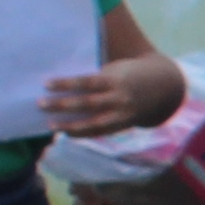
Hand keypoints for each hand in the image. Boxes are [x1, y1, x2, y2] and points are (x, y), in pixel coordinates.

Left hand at [41, 50, 185, 136]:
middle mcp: (119, 98)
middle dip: (62, 105)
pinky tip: (68, 133)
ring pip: (94, 122)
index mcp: (116, 80)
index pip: (86, 82)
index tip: (45, 84)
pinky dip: (84, 133)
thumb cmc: (130, 75)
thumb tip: (66, 89)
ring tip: (51, 126)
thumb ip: (97, 80)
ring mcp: (123, 114)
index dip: (66, 84)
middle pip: (87, 103)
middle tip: (40, 105)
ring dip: (71, 125)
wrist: (163, 88)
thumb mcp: (115, 71)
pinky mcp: (125, 125)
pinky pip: (102, 132)